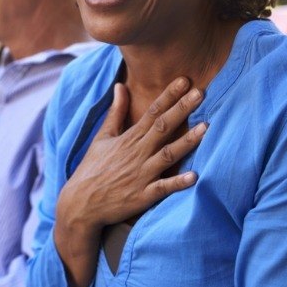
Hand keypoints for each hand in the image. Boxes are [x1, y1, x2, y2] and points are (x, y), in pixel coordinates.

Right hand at [54, 76, 205, 286]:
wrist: (80, 205)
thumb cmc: (92, 168)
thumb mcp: (102, 136)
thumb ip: (116, 111)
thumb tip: (120, 85)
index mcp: (129, 138)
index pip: (153, 111)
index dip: (169, 95)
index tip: (185, 80)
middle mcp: (137, 153)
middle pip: (163, 127)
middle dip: (182, 109)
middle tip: (201, 92)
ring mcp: (141, 174)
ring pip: (168, 154)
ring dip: (187, 141)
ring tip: (206, 128)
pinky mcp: (143, 196)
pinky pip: (163, 188)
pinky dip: (177, 183)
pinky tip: (194, 176)